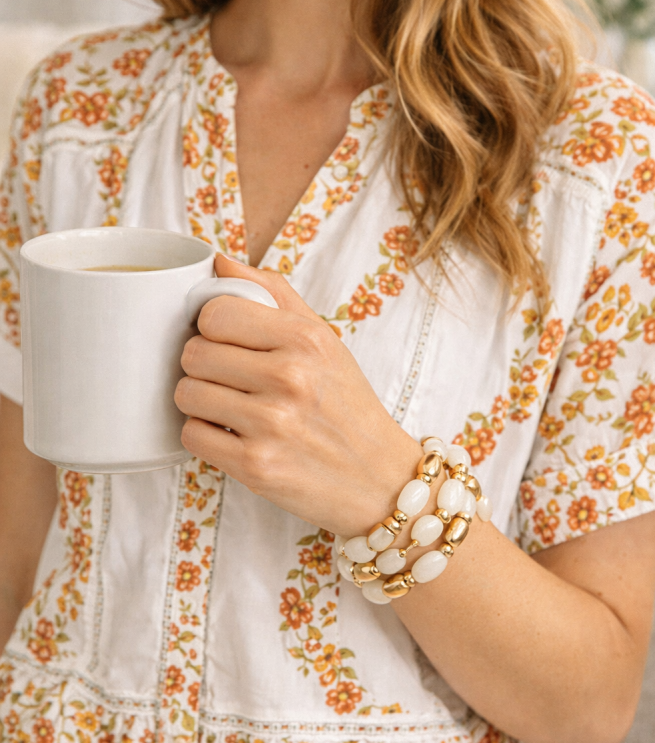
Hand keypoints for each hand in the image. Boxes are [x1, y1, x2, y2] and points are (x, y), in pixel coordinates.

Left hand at [175, 255, 421, 535]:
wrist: (381, 481)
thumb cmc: (347, 406)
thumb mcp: (324, 340)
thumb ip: (273, 293)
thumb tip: (219, 261)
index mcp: (306, 339)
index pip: (215, 312)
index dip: (211, 326)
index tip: (227, 341)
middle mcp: (289, 377)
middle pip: (194, 353)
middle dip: (202, 366)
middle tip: (227, 378)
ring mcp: (271, 424)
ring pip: (186, 394)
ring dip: (199, 402)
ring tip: (229, 407)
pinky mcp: (255, 466)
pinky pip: (192, 436)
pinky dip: (205, 437)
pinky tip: (231, 436)